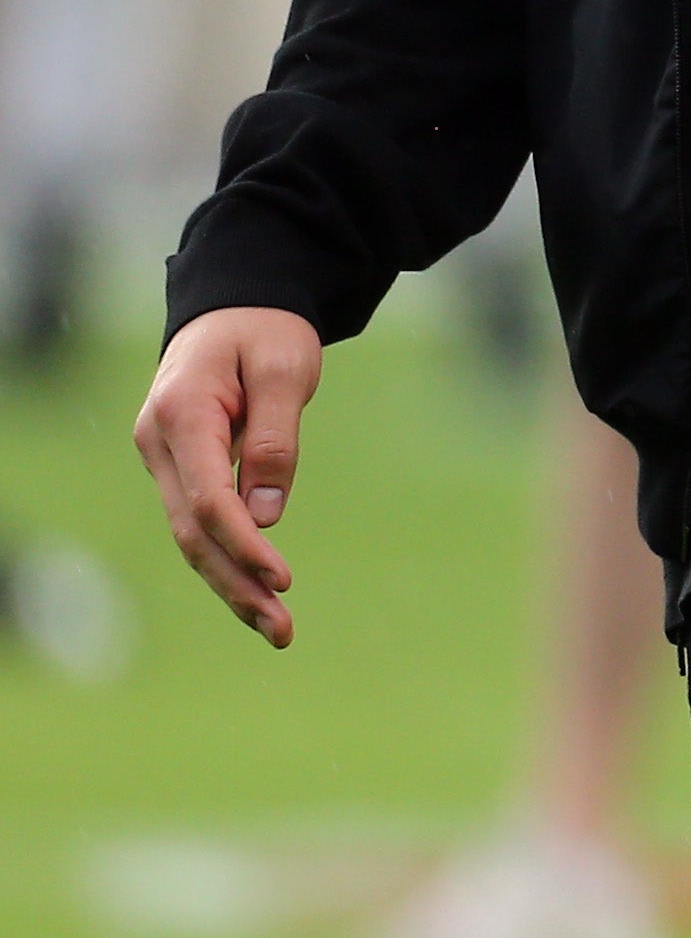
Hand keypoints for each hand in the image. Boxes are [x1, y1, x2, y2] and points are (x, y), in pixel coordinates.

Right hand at [135, 307, 323, 648]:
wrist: (235, 305)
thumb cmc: (265, 330)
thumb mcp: (285, 369)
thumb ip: (275, 438)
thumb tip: (265, 514)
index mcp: (180, 415)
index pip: (207, 499)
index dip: (243, 545)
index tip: (282, 580)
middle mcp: (158, 443)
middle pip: (192, 532)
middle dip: (236, 584)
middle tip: (283, 631)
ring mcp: (163, 458)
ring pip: (191, 536)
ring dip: (231, 583)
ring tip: (277, 629)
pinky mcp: (180, 467)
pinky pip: (199, 522)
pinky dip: (226, 558)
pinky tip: (255, 594)